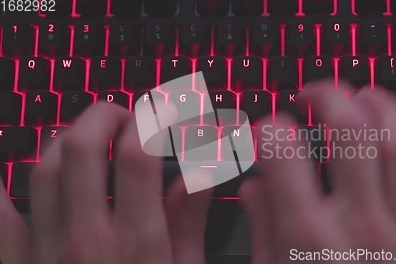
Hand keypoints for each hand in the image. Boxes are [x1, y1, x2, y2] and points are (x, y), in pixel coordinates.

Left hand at [0, 102, 212, 263]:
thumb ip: (190, 222)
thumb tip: (198, 174)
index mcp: (138, 243)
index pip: (139, 155)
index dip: (153, 120)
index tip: (165, 113)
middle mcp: (88, 239)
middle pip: (83, 148)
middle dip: (105, 116)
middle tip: (124, 116)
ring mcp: (47, 252)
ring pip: (43, 170)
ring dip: (66, 140)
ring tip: (88, 137)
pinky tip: (5, 177)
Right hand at [241, 81, 395, 262]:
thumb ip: (261, 226)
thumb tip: (257, 184)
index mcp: (306, 236)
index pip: (284, 152)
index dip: (272, 126)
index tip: (268, 124)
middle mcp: (358, 226)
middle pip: (349, 133)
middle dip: (330, 97)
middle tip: (314, 92)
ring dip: (388, 111)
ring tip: (368, 95)